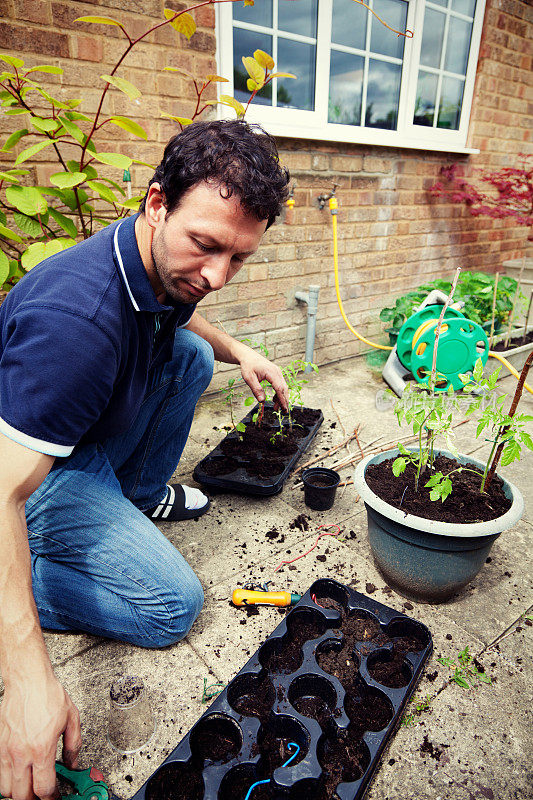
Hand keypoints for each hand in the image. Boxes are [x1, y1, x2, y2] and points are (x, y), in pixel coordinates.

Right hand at [0, 674, 81, 799]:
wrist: (27, 680)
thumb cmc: (48, 694)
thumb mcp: (72, 718)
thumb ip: (74, 744)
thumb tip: (73, 762)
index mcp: (42, 748)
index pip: (44, 788)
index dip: (52, 798)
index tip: (56, 796)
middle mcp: (22, 753)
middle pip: (23, 795)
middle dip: (35, 799)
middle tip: (43, 795)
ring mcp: (7, 750)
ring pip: (7, 789)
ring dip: (19, 793)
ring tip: (30, 787)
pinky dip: (8, 780)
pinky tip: (19, 774)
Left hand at [239, 349, 288, 410]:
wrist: (248, 356)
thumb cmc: (248, 366)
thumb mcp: (249, 378)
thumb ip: (256, 389)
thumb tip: (262, 401)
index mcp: (271, 372)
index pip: (279, 388)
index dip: (282, 399)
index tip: (283, 408)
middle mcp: (277, 372)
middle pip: (284, 388)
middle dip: (284, 400)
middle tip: (283, 411)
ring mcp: (278, 372)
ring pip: (283, 387)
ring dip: (282, 397)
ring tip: (276, 407)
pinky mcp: (276, 374)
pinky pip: (280, 384)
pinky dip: (279, 393)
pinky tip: (275, 399)